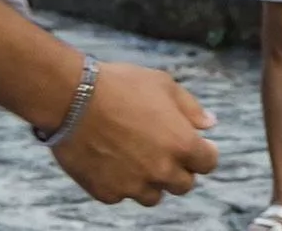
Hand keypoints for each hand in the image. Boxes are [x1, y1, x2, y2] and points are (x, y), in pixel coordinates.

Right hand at [49, 60, 218, 205]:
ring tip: (136, 156)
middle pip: (184, 185)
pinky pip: (122, 195)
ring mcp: (133, 185)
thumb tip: (210, 124)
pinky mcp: (107, 193)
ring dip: (151, 180)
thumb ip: (191, 108)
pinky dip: (121, 182)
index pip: (208, 163)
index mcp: (182, 144)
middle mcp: (161, 170)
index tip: (196, 145)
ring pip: (154, 196)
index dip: (204, 153)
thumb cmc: (120, 85)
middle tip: (163, 149)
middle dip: (179, 168)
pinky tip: (111, 159)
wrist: (72, 99)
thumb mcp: (163, 84)